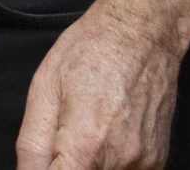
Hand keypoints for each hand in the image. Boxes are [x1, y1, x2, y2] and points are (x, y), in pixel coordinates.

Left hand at [14, 2, 183, 169]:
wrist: (142, 32)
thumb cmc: (93, 50)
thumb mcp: (44, 90)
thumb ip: (32, 145)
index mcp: (87, 144)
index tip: (46, 158)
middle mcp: (120, 160)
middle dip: (65, 164)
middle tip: (64, 134)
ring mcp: (143, 163)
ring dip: (87, 163)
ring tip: (88, 125)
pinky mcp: (156, 161)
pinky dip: (109, 161)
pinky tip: (107, 131)